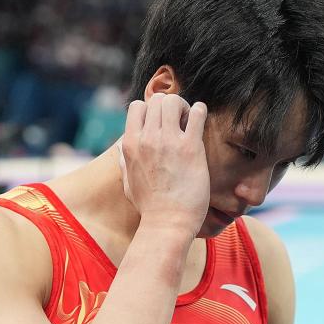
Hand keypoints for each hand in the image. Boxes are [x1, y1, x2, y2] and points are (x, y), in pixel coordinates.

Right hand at [117, 93, 209, 235]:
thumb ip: (124, 163)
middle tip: (179, 121)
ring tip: (189, 122)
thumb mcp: (127, 183)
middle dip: (170, 105)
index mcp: (130, 144)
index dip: (151, 110)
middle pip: (157, 99)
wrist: (167, 223)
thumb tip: (122, 151)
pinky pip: (197, 113)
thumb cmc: (148, 207)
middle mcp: (147, 139)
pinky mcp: (191, 148)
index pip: (137, 106)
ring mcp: (168, 142)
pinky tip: (200, 122)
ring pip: (174, 101)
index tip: (161, 124)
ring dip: (184, 107)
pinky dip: (200, 112)